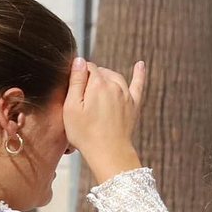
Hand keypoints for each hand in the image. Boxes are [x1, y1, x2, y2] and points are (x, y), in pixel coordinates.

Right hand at [63, 57, 146, 184]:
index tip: (73, 85)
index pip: (87, 67)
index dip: (78, 74)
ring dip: (106, 77)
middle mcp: (115, 85)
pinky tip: (140, 64)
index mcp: (97, 84)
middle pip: (101, 72)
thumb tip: (79, 60)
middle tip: (82, 95)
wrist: (108, 151)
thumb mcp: (71, 107)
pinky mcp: (134, 104)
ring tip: (96, 86)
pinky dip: (139, 74)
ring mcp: (126, 94)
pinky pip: (138, 84)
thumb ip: (75, 81)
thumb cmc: (85, 133)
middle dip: (91, 77)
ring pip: (115, 77)